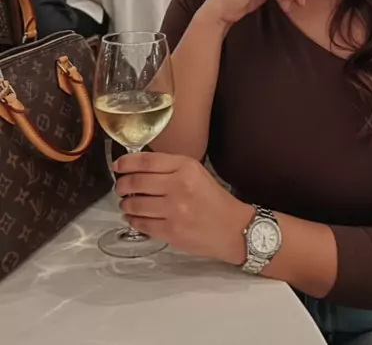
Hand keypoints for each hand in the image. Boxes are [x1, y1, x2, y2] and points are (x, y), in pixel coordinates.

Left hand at [114, 152, 251, 263]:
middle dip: (122, 185)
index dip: (126, 163)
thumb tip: (139, 168)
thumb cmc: (214, 199)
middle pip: (136, 182)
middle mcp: (178, 186)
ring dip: (125, 203)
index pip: (146, 161)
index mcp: (185, 167)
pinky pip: (141, 224)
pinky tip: (133, 217)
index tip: (117, 166)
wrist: (232, 228)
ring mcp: (173, 211)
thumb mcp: (196, 172)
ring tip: (126, 203)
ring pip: (135, 204)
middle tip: (120, 187)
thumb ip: (170, 168)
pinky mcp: (170, 232)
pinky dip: (132, 219)